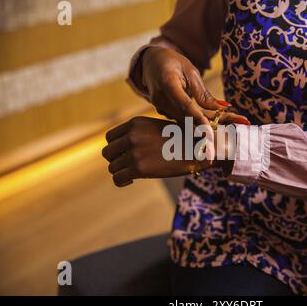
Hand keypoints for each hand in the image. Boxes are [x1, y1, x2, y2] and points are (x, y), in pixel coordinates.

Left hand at [102, 114, 245, 186]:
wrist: (198, 149)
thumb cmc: (182, 140)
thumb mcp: (158, 128)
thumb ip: (141, 133)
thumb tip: (129, 145)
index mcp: (135, 124)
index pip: (110, 138)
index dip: (116, 148)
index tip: (124, 154)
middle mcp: (131, 136)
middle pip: (108, 152)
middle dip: (116, 160)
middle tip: (128, 165)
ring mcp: (133, 152)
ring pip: (112, 167)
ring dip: (121, 171)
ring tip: (132, 174)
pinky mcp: (138, 168)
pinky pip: (117, 178)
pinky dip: (122, 181)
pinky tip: (131, 180)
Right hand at [141, 46, 231, 126]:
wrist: (150, 64)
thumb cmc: (173, 63)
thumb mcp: (190, 71)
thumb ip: (202, 93)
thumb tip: (221, 107)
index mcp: (167, 83)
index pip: (184, 105)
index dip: (197, 119)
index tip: (210, 132)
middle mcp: (161, 99)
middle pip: (188, 118)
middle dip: (211, 126)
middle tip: (237, 125)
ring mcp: (160, 108)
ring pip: (187, 122)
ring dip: (208, 126)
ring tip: (234, 123)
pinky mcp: (164, 113)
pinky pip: (183, 120)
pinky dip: (198, 122)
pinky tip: (214, 127)